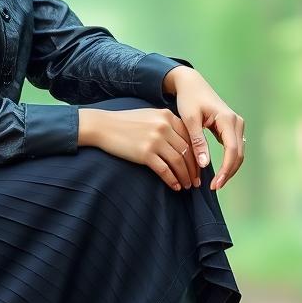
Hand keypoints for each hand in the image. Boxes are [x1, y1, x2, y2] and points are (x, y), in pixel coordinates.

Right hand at [82, 106, 201, 190]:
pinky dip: (172, 180)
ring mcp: (155, 140)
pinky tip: (175, 186)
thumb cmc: (125, 122)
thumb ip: (167, 124)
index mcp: (168, 116)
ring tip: (187, 186)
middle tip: (196, 181)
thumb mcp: (149, 116)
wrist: (103, 126)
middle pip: (187, 151)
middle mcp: (164, 127)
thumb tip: (183, 144)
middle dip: (194, 169)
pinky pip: (164, 170)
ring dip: (185, 176)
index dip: (197, 155)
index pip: (190, 138)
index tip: (199, 167)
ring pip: (178, 162)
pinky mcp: (145, 153)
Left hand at [170, 68, 244, 190]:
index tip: (215, 184)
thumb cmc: (188, 99)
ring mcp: (236, 125)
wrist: (191, 84)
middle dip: (228, 173)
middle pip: (238, 154)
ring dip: (229, 169)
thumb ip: (198, 141)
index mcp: (227, 120)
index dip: (225, 170)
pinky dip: (227, 161)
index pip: (232, 151)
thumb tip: (204, 164)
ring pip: (238, 153)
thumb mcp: (190, 120)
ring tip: (216, 183)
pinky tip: (217, 172)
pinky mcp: (231, 128)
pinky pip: (233, 149)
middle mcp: (237, 123)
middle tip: (214, 187)